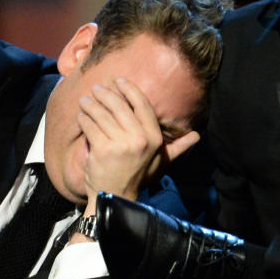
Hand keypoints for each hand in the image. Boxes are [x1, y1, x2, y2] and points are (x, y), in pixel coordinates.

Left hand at [77, 78, 198, 205]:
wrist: (116, 197)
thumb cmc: (138, 176)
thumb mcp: (161, 161)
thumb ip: (177, 147)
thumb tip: (197, 136)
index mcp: (154, 138)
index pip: (142, 105)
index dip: (130, 89)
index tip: (119, 81)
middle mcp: (140, 139)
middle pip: (120, 106)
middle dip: (106, 94)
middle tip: (97, 89)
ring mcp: (120, 144)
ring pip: (102, 114)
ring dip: (91, 104)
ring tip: (86, 101)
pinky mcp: (102, 150)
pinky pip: (90, 126)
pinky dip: (84, 119)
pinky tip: (82, 116)